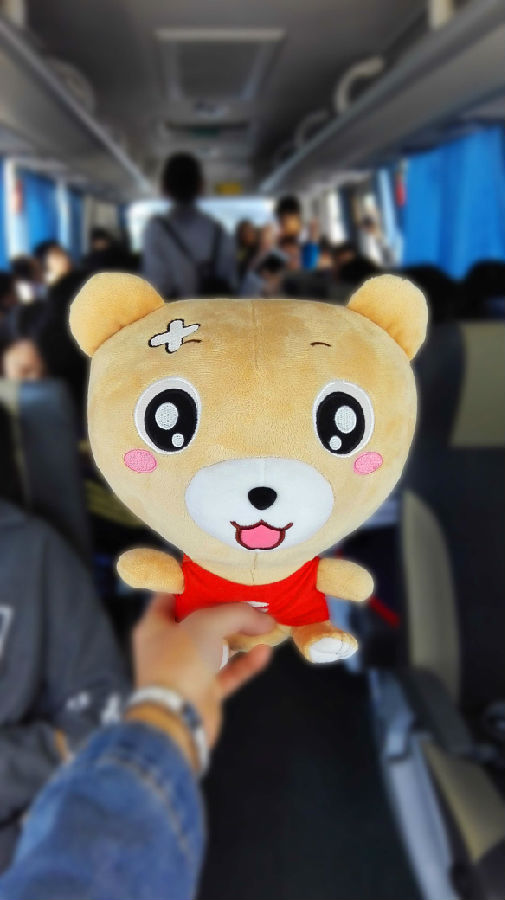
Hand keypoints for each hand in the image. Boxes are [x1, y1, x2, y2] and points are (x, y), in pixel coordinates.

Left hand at [128, 595, 274, 762]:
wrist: (177, 718)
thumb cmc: (181, 660)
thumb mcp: (207, 623)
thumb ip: (237, 614)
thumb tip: (266, 620)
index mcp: (155, 625)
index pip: (171, 594)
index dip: (192, 582)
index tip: (217, 572)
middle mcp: (168, 645)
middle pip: (199, 620)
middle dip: (225, 609)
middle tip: (250, 595)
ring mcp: (186, 670)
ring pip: (217, 646)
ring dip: (240, 636)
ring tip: (265, 622)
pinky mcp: (204, 691)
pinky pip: (228, 671)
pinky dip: (246, 662)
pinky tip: (265, 652)